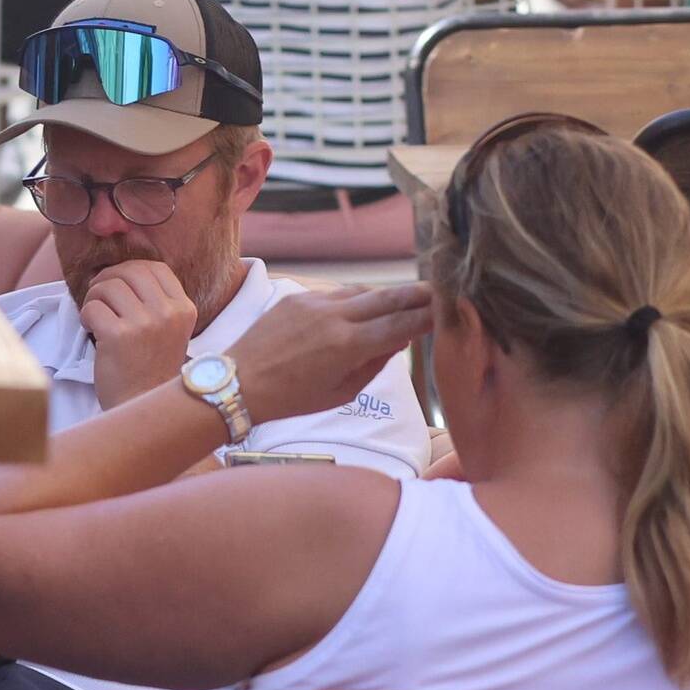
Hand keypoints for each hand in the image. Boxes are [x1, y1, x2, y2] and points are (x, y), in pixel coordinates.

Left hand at [78, 257, 201, 407]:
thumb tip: (120, 269)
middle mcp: (168, 313)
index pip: (154, 267)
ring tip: (96, 317)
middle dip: (106, 279)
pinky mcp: (119, 336)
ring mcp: (145, 324)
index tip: (118, 285)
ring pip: (107, 286)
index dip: (129, 270)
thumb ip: (155, 301)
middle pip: (128, 271)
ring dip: (94, 298)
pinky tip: (93, 331)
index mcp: (184, 308)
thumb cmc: (150, 367)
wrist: (143, 405)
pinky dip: (85, 317)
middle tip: (99, 298)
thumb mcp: (169, 330)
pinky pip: (91, 307)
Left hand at [222, 278, 428, 424]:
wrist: (240, 381)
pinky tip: (369, 303)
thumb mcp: (344, 391)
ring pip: (364, 290)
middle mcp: (333, 317)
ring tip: (412, 295)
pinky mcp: (297, 296)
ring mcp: (314, 302)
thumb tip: (403, 336)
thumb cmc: (294, 398)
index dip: (429, 317)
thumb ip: (377, 362)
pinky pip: (338, 292)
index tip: (449, 312)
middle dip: (418, 294)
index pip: (402, 324)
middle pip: (389, 298)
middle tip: (443, 290)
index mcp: (348, 345)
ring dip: (389, 293)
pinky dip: (358, 297)